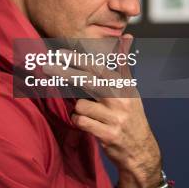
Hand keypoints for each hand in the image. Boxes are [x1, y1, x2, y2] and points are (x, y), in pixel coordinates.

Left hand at [44, 35, 161, 187]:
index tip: (62, 53)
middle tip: (46, 67)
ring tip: (91, 114)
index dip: (79, 60)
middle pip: (87, 81)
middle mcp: (121, 99)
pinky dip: (80, 122)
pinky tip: (90, 125)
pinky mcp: (108, 134)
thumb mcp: (130, 89)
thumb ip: (123, 64)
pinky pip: (81, 122)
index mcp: (124, 86)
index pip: (99, 69)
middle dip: (65, 73)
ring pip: (80, 105)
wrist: (141, 151)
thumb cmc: (130, 115)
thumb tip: (127, 36)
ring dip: (80, 110)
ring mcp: (115, 117)